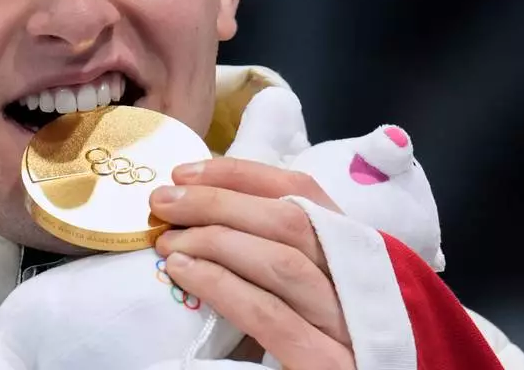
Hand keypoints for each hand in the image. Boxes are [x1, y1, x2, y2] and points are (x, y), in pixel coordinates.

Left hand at [149, 158, 354, 369]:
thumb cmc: (314, 336)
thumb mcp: (303, 286)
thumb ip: (272, 247)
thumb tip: (200, 209)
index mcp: (356, 249)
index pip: (302, 190)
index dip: (239, 175)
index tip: (185, 173)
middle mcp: (360, 279)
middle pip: (289, 220)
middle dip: (216, 201)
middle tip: (163, 201)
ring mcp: (347, 324)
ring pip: (281, 262)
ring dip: (213, 240)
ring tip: (168, 241)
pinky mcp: (325, 365)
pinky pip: (267, 314)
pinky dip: (220, 285)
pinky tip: (185, 271)